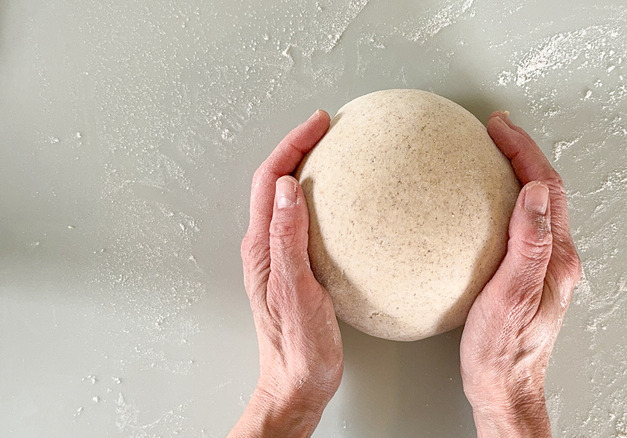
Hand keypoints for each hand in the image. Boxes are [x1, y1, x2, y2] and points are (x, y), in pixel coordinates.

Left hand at [229, 110, 342, 437]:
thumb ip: (289, 240)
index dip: (292, 145)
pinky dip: (320, 198)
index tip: (318, 123)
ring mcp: (280, 257)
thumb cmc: (298, 347)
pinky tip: (342, 202)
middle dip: (298, 147)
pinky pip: (304, 220)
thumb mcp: (297, 291)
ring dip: (306, 168)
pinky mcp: (297, 268)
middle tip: (326, 126)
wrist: (298, 383)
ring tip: (332, 151)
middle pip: (276, 182)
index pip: (271, 180)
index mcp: (262, 246)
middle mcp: (267, 246)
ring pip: (289, 199)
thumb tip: (289, 188)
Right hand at [460, 112, 581, 436]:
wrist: (505, 388)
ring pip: (535, 205)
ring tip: (492, 153)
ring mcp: (544, 267)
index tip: (499, 127)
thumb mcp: (512, 297)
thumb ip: (529, 245)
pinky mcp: (526, 276)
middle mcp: (556, 258)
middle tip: (495, 130)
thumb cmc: (504, 352)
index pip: (546, 187)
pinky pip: (521, 225)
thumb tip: (535, 192)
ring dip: (517, 173)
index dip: (524, 150)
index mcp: (557, 257)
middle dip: (522, 153)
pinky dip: (505, 199)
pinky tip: (482, 202)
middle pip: (545, 190)